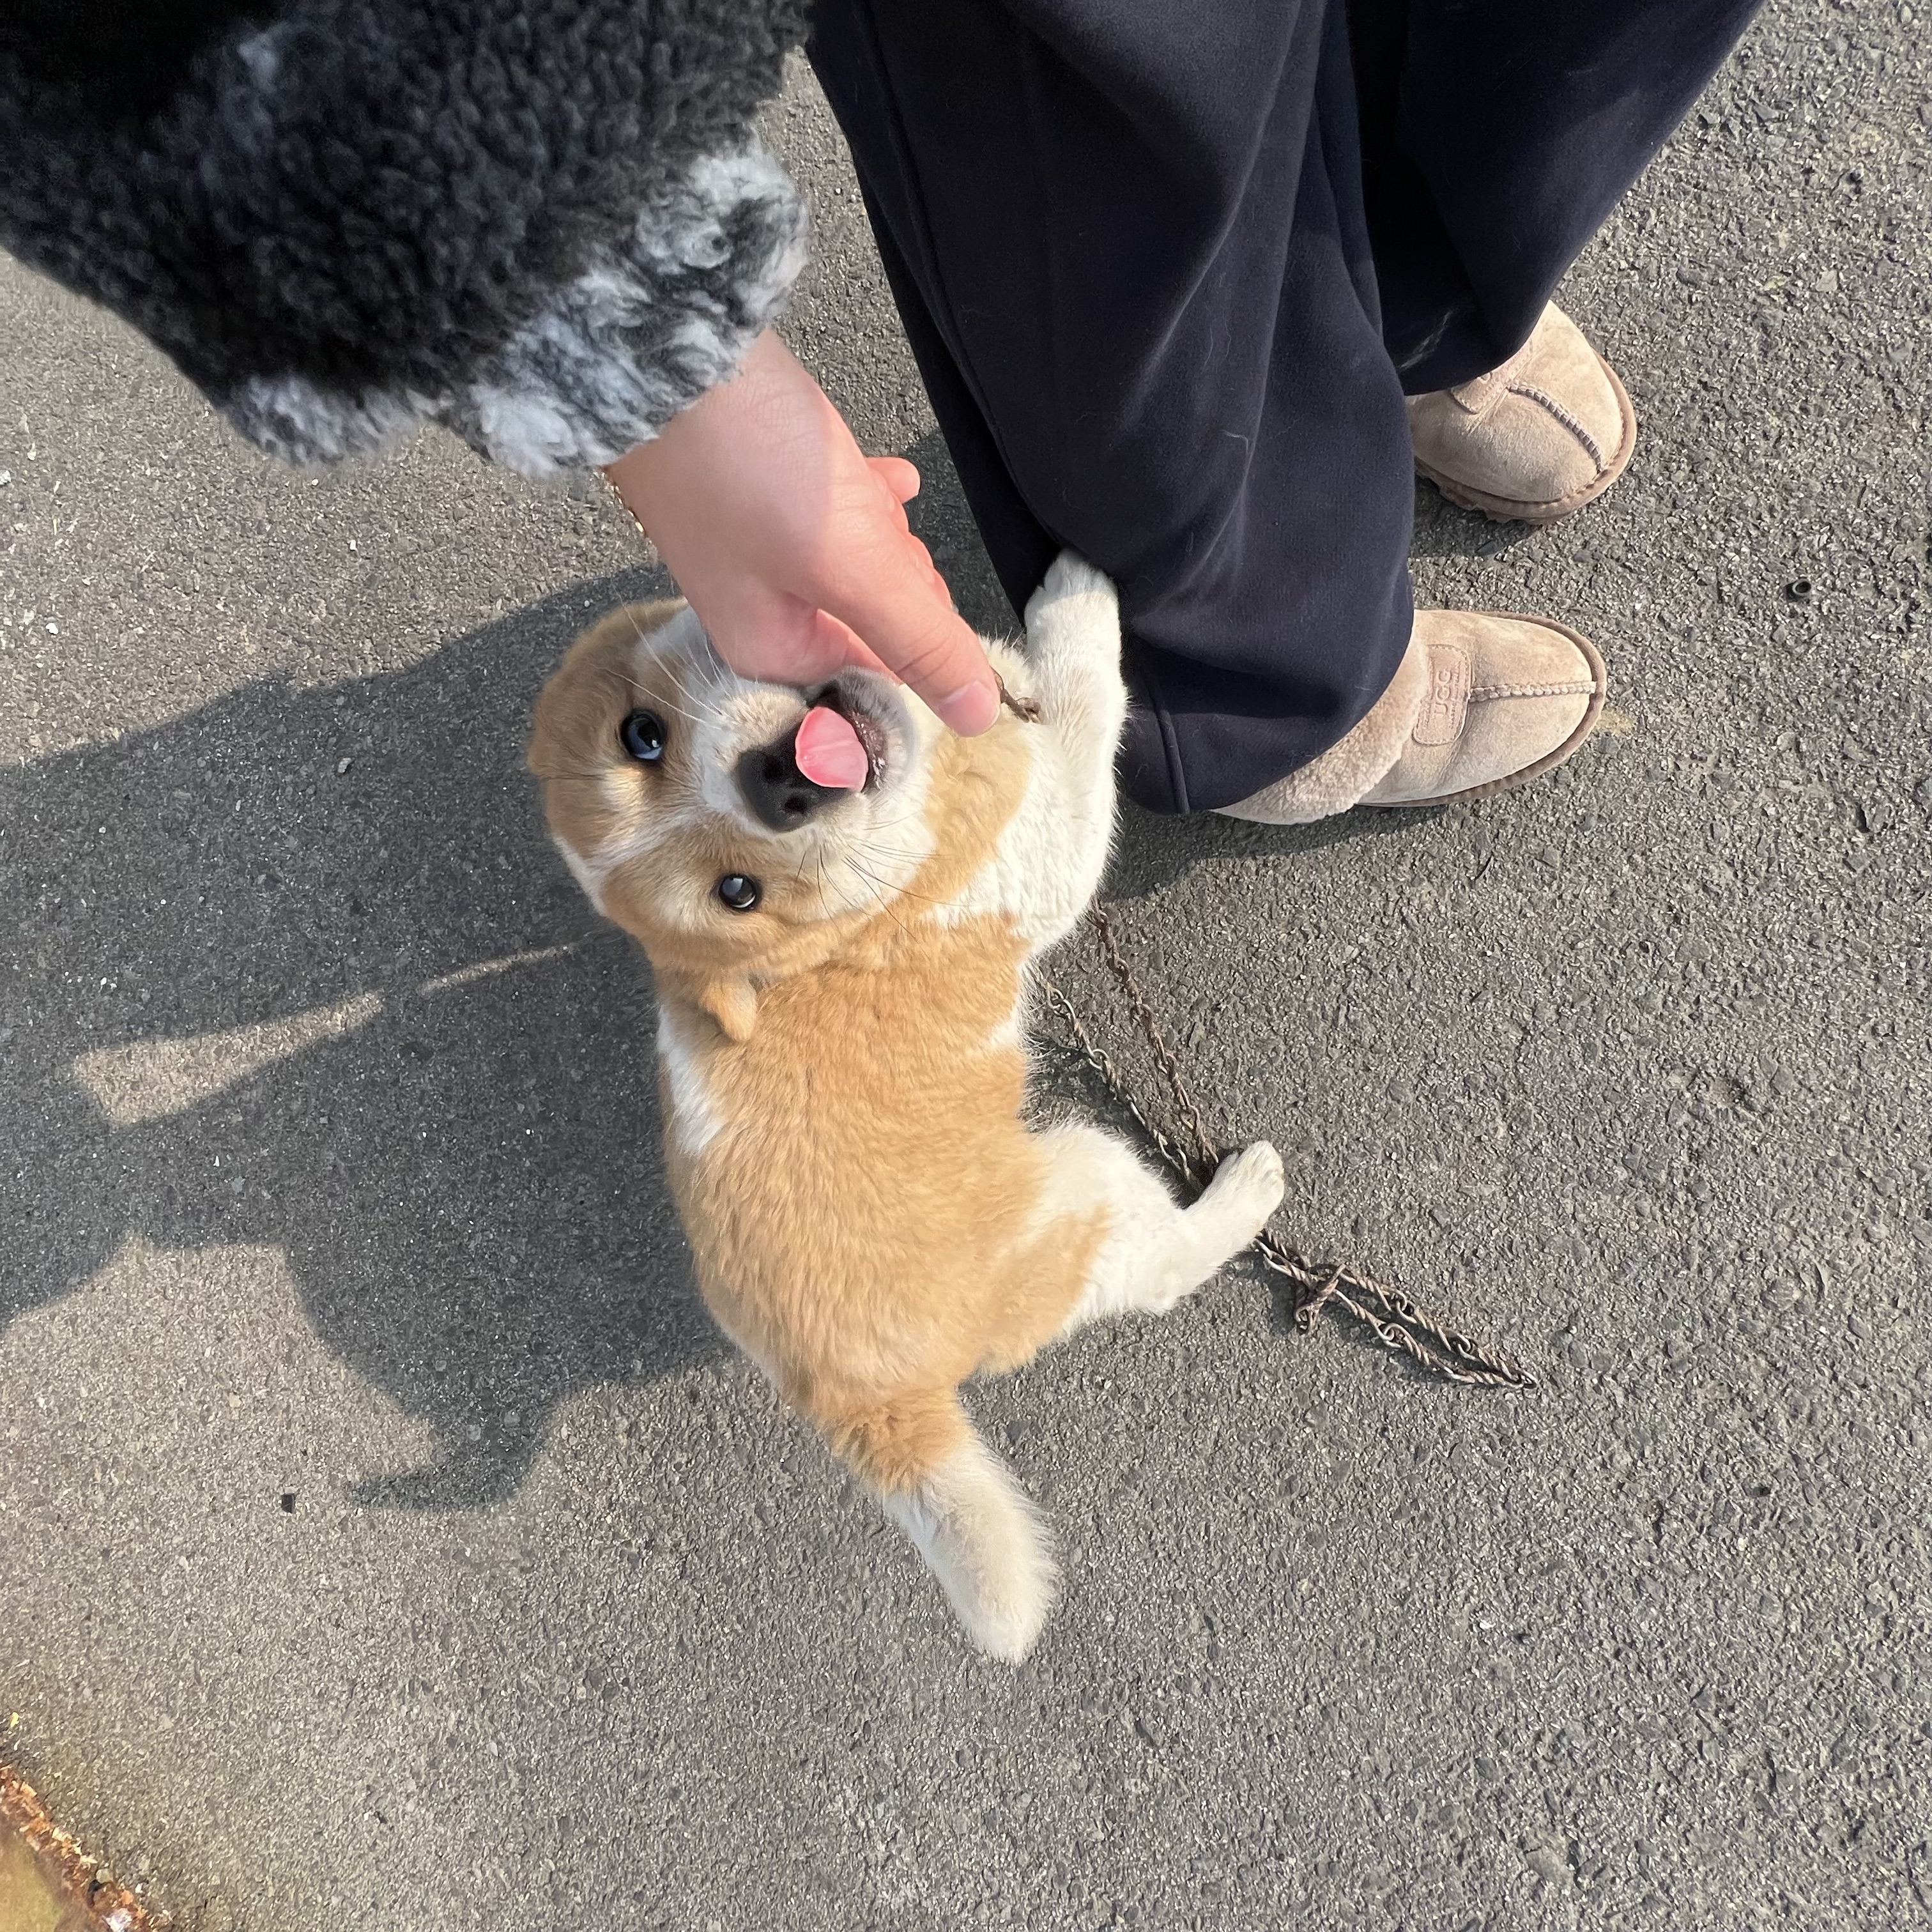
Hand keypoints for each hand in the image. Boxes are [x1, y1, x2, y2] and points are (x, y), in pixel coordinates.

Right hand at [604, 331, 998, 734]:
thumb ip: (919, 640)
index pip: (880, 674)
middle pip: (875, 615)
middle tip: (863, 524)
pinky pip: (838, 511)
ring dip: (878, 525)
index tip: (906, 581)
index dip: (914, 629)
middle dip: (891, 568)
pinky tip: (882, 472)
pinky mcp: (762, 498)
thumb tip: (976, 713)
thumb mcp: (852, 563)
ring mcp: (760, 554)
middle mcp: (761, 614)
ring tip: (851, 486)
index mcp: (769, 653)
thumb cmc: (746, 460)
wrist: (672, 350)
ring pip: (861, 560)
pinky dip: (864, 492)